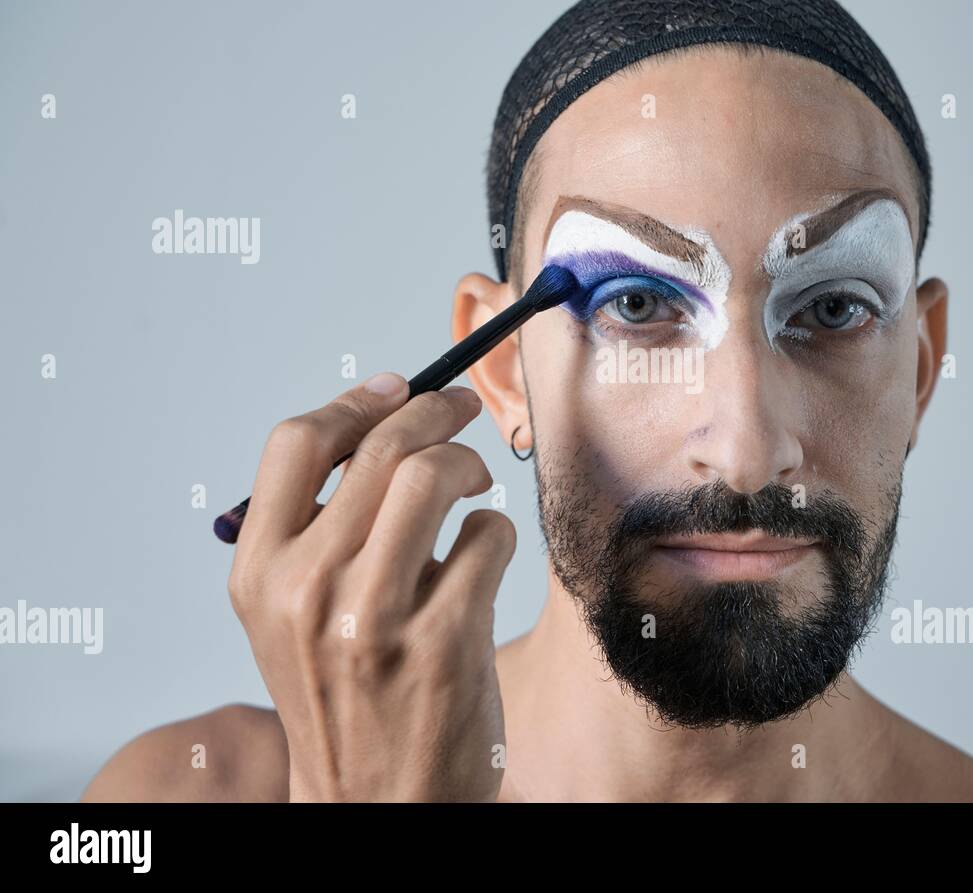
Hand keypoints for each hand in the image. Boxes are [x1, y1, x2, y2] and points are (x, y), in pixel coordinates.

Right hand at [227, 373, 513, 801]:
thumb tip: (377, 422)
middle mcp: (307, 590)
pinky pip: (489, 536)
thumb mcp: (291, 614)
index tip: (396, 387)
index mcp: (259, 573)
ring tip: (474, 486)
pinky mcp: (442, 640)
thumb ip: (317, 528)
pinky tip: (484, 558)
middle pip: (382, 447)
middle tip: (462, 412)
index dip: (356, 401)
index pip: (296, 443)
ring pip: (435, 476)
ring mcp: (374, 617)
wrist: (375, 801)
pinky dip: (497, 532)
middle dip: (437, 413)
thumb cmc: (343, 695)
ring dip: (469, 465)